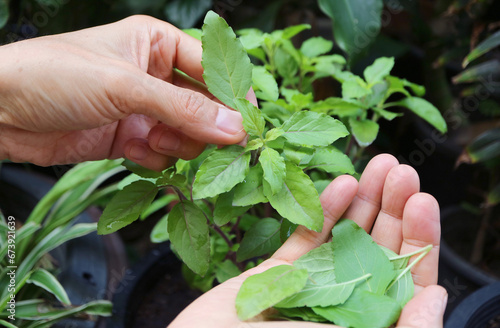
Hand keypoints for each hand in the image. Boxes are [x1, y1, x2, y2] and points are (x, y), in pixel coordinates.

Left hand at [0, 15, 253, 170]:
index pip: (211, 67)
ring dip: (177, 144)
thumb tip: (236, 129)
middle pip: (204, 106)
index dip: (233, 93)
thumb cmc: (55, 75)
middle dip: (206, 126)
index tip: (249, 122)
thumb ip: (184, 110)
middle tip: (213, 144)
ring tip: (151, 138)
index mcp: (157, 44)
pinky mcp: (129, 138)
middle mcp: (154, 76)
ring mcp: (142, 110)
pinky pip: (162, 154)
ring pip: (186, 134)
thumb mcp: (126, 86)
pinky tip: (132, 150)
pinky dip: (154, 158)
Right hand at [169, 154, 446, 327]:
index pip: (407, 278)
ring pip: (344, 237)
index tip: (423, 201)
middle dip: (392, 207)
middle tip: (400, 169)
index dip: (419, 238)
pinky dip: (322, 212)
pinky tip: (340, 184)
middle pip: (377, 249)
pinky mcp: (278, 275)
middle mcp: (345, 303)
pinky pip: (305, 239)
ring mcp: (312, 286)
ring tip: (377, 164)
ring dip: (363, 200)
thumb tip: (436, 296)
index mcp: (368, 322)